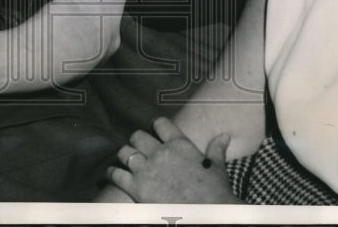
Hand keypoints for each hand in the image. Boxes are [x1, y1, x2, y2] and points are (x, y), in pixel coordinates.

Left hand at [106, 117, 239, 203]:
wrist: (205, 213)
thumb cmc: (214, 191)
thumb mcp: (217, 167)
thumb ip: (217, 149)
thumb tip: (225, 136)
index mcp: (179, 144)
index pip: (161, 124)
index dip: (156, 125)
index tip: (154, 128)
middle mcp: (160, 152)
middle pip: (138, 136)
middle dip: (136, 140)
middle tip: (137, 146)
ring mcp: (147, 169)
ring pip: (125, 152)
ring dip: (124, 155)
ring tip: (124, 158)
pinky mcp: (137, 187)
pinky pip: (117, 174)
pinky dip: (112, 173)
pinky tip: (111, 173)